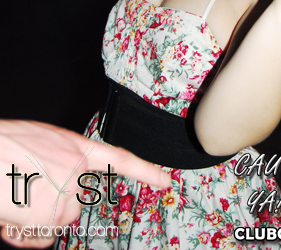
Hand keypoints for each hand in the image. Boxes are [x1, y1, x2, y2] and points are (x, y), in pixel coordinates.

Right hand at [0, 120, 169, 246]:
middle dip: (49, 206)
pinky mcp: (53, 214)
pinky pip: (42, 236)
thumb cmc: (5, 146)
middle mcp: (79, 170)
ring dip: (33, 220)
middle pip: (75, 204)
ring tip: (14, 196)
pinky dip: (24, 232)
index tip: (165, 181)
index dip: (144, 171)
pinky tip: (12, 210)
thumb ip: (60, 161)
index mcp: (76, 148)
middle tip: (23, 190)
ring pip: (56, 222)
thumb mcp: (40, 143)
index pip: (119, 160)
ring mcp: (68, 192)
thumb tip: (59, 184)